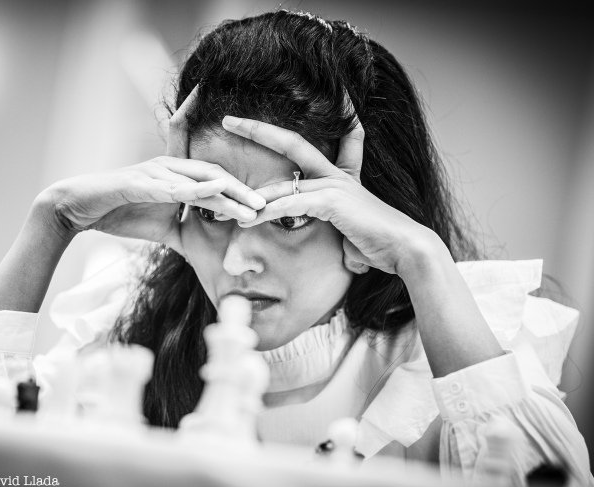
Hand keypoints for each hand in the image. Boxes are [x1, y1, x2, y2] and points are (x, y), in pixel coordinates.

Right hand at [39, 86, 264, 255]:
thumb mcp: (161, 228)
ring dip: (227, 194)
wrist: (79, 210)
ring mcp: (154, 172)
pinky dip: (192, 190)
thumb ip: (183, 232)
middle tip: (267, 206)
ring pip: (199, 180)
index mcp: (175, 174)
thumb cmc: (120, 214)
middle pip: (214, 175)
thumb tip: (202, 250)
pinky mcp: (138, 182)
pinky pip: (170, 187)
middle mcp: (168, 166)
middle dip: (242, 190)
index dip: (237, 177)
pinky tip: (211, 195)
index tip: (262, 194)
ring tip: (251, 207)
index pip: (212, 172)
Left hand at [221, 110, 437, 275]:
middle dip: (259, 129)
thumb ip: (338, 226)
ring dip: (252, 195)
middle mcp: (336, 174)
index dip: (338, 112)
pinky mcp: (332, 201)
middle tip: (229, 120)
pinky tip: (250, 219)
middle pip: (292, 142)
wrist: (404, 249)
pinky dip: (269, 212)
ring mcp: (334, 185)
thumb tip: (341, 246)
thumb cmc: (379, 242)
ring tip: (225, 204)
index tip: (331, 93)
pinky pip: (291, 204)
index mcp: (343, 176)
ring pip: (283, 182)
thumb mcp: (352, 228)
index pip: (339, 137)